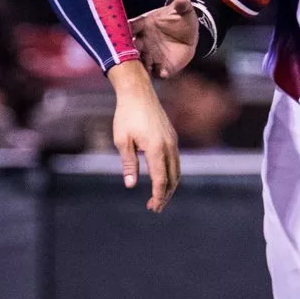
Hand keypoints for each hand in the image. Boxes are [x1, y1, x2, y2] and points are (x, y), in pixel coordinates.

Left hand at [108, 61, 180, 211]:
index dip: (158, 195)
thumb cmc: (126, 116)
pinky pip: (176, 159)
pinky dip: (172, 173)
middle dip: (165, 194)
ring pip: (177, 169)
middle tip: (155, 207)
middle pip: (173, 177)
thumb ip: (128, 164)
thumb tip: (131, 184)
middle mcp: (168, 145)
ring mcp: (172, 140)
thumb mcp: (122, 141)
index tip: (153, 207)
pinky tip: (163, 177)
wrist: (138, 92)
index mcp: (156, 148)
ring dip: (170, 185)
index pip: (161, 179)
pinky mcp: (172, 135)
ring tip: (160, 196)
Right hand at [128, 0, 197, 78]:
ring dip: (143, 64)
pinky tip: (163, 73)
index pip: (132, 26)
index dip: (128, 28)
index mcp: (144, 24)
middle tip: (134, 51)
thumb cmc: (181, 19)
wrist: (190, 36)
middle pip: (133, 45)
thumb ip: (182, 6)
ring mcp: (150, 54)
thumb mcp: (183, 10)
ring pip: (142, 61)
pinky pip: (158, 72)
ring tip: (147, 65)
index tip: (125, 30)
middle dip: (131, 49)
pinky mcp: (161, 66)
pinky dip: (159, 73)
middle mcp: (143, 41)